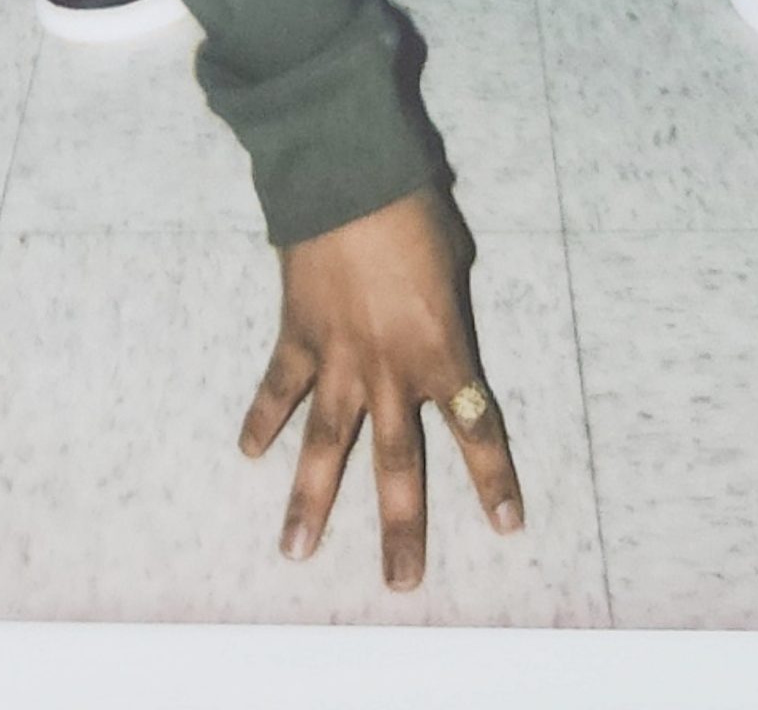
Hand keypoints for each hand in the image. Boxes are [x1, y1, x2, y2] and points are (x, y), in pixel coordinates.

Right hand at [239, 187, 523, 589]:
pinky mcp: (297, 336)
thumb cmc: (415, 209)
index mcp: (441, 349)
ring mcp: (338, 357)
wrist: (349, 175)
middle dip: (402, 526)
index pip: (475, 425)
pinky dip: (262, 418)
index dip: (493, 477)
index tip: (507, 525)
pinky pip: (278, 387)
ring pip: (326, 445)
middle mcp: (390, 369)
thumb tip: (439, 324)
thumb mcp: (455, 260)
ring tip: (297, 553)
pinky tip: (249, 452)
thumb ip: (447, 308)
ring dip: (311, 500)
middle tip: (400, 583)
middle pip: (397, 462)